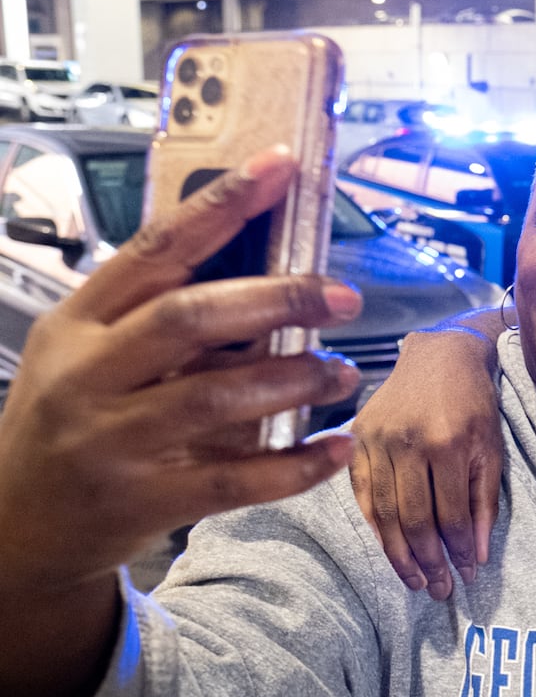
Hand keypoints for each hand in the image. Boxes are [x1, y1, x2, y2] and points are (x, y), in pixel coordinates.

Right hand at [0, 147, 362, 594]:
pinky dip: (294, 465)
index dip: (221, 206)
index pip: (154, 250)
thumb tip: (269, 276)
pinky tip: (337, 446)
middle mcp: (87, 376)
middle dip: (275, 301)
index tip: (281, 167)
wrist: (12, 529)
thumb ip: (157, 317)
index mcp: (77, 323)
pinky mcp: (142, 502)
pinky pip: (234, 480)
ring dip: (293, 380)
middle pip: (188, 320)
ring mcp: (111, 442)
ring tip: (341, 370)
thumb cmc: (68, 423)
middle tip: (342, 296)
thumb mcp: (86, 355)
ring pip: (215, 399)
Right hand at [350, 327, 503, 599]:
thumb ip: (485, 502)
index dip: (459, 551)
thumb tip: (477, 555)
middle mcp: (408, 443)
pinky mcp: (358, 438)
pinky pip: (363, 494)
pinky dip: (375, 526)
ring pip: (385, 514)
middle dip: (428, 563)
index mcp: (448, 443)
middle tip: (438, 591)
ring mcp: (377, 440)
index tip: (466, 576)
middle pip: (414, 521)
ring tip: (415, 581)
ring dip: (400, 555)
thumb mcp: (492, 448)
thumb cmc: (474, 403)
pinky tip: (389, 549)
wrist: (439, 354)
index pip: (451, 515)